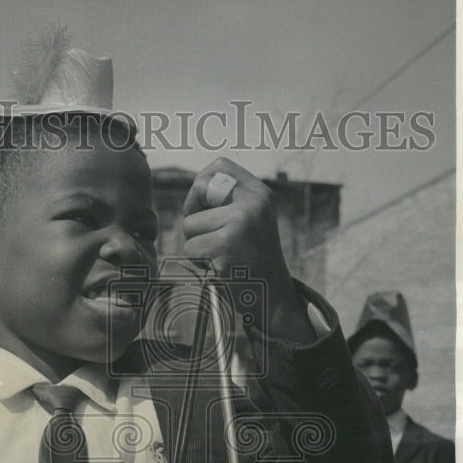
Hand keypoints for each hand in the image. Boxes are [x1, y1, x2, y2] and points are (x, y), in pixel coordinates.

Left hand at [182, 158, 314, 343]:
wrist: (272, 296)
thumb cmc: (253, 259)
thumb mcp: (251, 220)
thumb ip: (228, 201)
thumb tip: (195, 190)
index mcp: (259, 193)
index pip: (220, 166)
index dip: (202, 184)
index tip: (205, 206)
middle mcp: (253, 203)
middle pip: (198, 191)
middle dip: (194, 215)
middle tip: (210, 236)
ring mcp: (240, 223)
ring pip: (190, 225)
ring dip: (197, 244)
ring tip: (220, 255)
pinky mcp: (226, 245)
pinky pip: (191, 248)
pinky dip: (198, 261)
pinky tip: (219, 267)